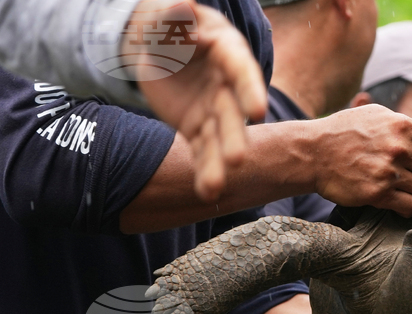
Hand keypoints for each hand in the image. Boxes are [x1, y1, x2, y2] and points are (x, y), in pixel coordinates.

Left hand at [136, 0, 266, 201]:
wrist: (152, 45)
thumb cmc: (166, 24)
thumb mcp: (167, 15)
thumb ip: (175, 14)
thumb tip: (184, 5)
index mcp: (227, 52)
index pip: (241, 72)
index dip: (250, 91)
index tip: (257, 111)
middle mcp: (227, 86)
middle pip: (233, 113)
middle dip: (235, 137)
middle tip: (237, 160)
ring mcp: (215, 110)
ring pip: (220, 139)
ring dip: (218, 163)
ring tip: (215, 187)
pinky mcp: (199, 127)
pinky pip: (203, 151)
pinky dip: (204, 171)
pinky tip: (207, 193)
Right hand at [308, 105, 411, 217]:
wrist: (312, 153)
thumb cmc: (345, 132)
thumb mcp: (378, 117)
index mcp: (402, 126)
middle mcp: (398, 149)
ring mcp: (388, 172)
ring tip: (404, 188)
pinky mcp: (377, 194)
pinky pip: (410, 206)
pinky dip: (407, 205)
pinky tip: (397, 199)